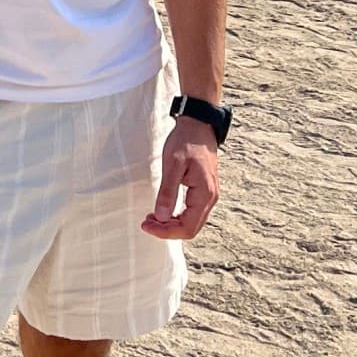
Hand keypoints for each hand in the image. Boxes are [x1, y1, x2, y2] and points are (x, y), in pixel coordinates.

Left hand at [142, 119, 219, 240]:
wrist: (199, 125)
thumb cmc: (186, 141)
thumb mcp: (172, 165)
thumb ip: (167, 192)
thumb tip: (160, 217)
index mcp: (204, 194)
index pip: (187, 227)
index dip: (166, 232)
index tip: (146, 225)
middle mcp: (210, 198)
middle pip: (190, 229)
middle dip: (167, 230)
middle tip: (146, 222)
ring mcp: (209, 195)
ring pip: (191, 222)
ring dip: (171, 224)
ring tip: (152, 217)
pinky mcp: (204, 191)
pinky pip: (192, 212)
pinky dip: (176, 216)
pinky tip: (163, 210)